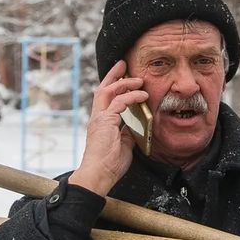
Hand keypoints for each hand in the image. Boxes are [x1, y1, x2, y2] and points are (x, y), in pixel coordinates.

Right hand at [69, 60, 148, 196]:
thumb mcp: (123, 145)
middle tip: (124, 64)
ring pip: (108, 91)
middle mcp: (97, 117)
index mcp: (100, 122)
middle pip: (103, 88)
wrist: (98, 175)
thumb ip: (126, 134)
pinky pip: (119, 103)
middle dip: (114, 75)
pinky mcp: (104, 122)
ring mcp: (99, 118)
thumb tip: (134, 128)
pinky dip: (131, 97)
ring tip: (138, 79)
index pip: (105, 98)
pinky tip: (142, 95)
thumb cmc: (109, 164)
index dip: (113, 85)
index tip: (122, 75)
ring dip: (124, 83)